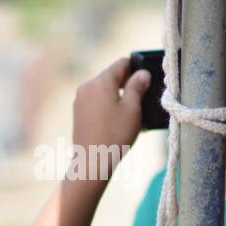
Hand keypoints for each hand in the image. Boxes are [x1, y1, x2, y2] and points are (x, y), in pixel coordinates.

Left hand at [71, 57, 151, 176]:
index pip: (121, 63)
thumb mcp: (132, 109)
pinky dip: (108, 104)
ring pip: (103, 89)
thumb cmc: (115, 134)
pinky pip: (96, 101)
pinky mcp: (78, 112)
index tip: (147, 77)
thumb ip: (137, 87)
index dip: (136, 67)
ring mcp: (80, 99)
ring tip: (132, 111)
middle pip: (111, 76)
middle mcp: (87, 86)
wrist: (92, 161)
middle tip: (143, 97)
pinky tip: (118, 120)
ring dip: (117, 95)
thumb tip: (142, 73)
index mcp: (101, 81)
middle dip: (127, 83)